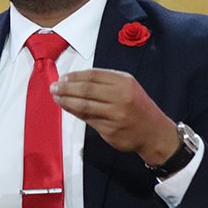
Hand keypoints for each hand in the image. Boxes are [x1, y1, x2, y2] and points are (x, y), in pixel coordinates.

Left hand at [51, 68, 179, 165]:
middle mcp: (120, 96)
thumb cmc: (138, 108)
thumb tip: (75, 81)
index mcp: (124, 81)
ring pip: (84, 104)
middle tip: (53, 87)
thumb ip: (106, 83)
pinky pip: (88, 118)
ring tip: (56, 97)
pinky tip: (66, 108)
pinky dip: (74, 112)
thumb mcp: (128, 88)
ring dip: (67, 100)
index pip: (93, 75)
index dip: (75, 76)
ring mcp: (115, 114)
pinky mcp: (110, 129)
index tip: (62, 77)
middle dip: (67, 87)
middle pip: (86, 89)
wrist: (154, 133)